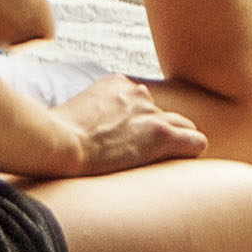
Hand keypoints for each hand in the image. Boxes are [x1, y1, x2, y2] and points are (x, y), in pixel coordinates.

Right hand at [35, 75, 206, 178]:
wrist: (59, 143)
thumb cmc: (56, 137)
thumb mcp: (74, 114)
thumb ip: (91, 116)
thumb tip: (86, 134)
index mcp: (116, 85)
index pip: (141, 103)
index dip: (136, 126)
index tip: (125, 143)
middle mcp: (138, 94)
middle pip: (163, 115)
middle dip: (158, 133)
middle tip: (143, 159)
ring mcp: (150, 114)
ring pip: (182, 128)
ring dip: (173, 145)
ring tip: (160, 167)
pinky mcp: (160, 135)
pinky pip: (195, 142)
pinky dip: (191, 153)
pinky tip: (180, 167)